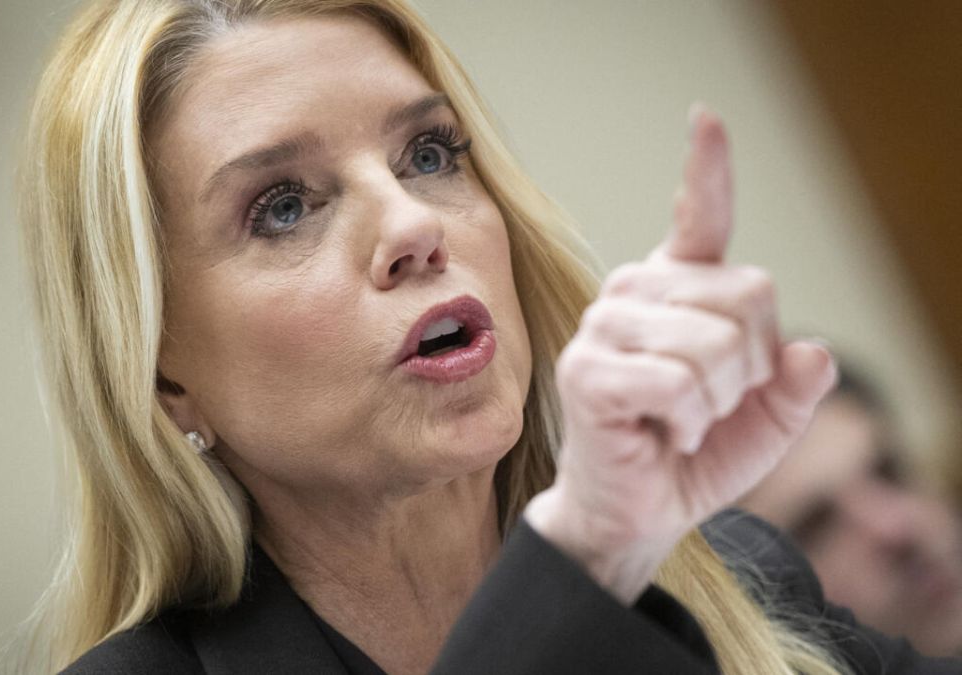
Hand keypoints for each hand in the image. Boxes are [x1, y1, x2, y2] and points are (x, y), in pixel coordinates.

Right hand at [524, 105, 836, 602]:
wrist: (639, 511)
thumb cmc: (694, 453)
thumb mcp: (768, 420)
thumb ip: (795, 384)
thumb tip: (810, 352)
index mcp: (678, 288)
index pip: (699, 217)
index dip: (707, 168)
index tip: (705, 117)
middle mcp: (637, 291)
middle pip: (749, 294)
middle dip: (751, 367)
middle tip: (710, 404)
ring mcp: (605, 326)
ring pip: (714, 344)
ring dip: (719, 402)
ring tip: (682, 420)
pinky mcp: (587, 372)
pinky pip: (678, 384)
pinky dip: (688, 423)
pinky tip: (662, 432)